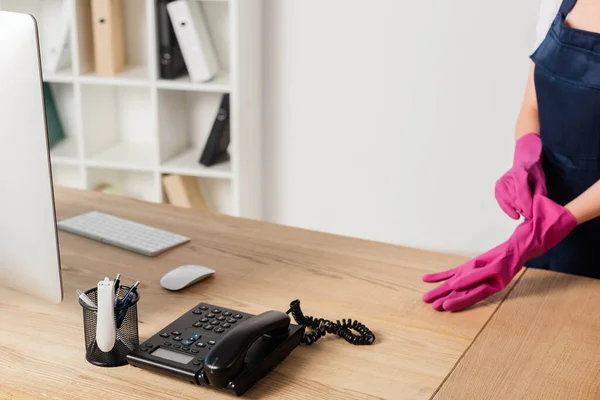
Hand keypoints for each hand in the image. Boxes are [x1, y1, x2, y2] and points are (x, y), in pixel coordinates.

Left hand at [422, 195, 576, 310]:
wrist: (528, 240)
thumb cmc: (519, 250)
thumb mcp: (499, 264)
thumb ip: (478, 275)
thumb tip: (456, 284)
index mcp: (493, 283)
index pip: (471, 295)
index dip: (458, 301)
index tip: (444, 306)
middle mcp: (484, 280)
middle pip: (461, 291)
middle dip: (444, 297)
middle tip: (428, 303)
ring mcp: (478, 272)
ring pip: (455, 284)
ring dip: (440, 289)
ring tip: (425, 297)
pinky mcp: (474, 264)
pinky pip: (454, 271)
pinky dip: (441, 275)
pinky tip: (427, 278)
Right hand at [495, 133, 546, 219]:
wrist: (524, 160)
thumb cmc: (534, 170)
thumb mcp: (541, 180)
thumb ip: (538, 193)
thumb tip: (535, 208)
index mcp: (519, 174)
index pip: (522, 195)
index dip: (527, 207)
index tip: (532, 216)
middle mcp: (507, 178)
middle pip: (514, 200)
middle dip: (523, 210)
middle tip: (531, 216)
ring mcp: (500, 183)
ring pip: (508, 202)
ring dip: (516, 209)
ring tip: (525, 213)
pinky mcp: (497, 188)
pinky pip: (501, 202)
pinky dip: (508, 209)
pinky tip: (515, 213)